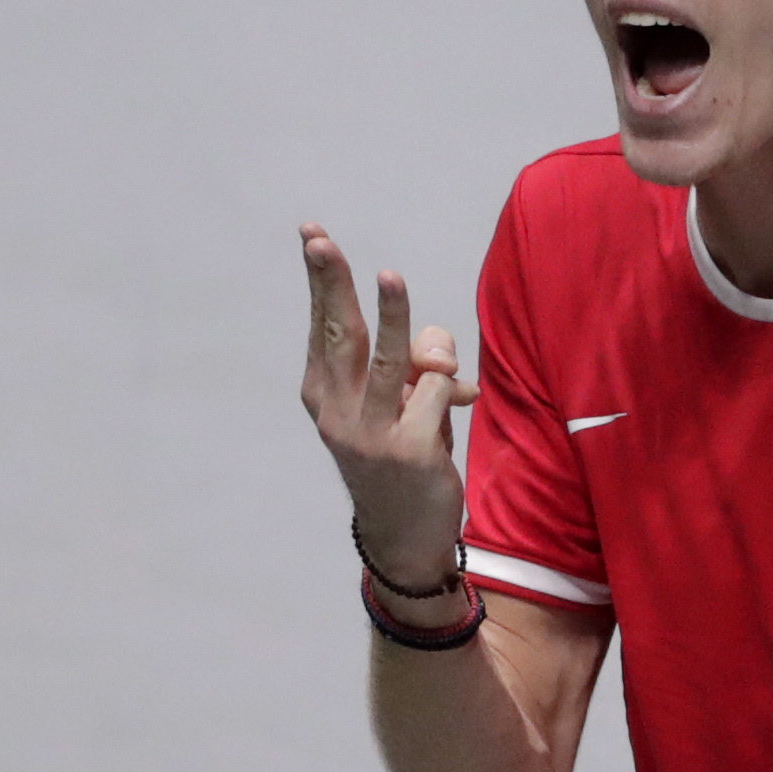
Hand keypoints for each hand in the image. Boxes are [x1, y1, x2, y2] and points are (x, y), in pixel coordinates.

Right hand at [298, 225, 475, 593]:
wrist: (404, 537)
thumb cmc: (401, 457)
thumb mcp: (402, 406)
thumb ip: (417, 367)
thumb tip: (439, 352)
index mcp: (324, 395)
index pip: (324, 327)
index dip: (322, 282)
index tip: (313, 235)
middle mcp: (338, 413)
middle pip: (339, 335)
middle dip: (331, 284)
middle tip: (320, 241)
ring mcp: (370, 434)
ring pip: (389, 360)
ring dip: (394, 316)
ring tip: (390, 277)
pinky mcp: (409, 451)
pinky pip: (435, 393)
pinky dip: (449, 385)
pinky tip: (459, 400)